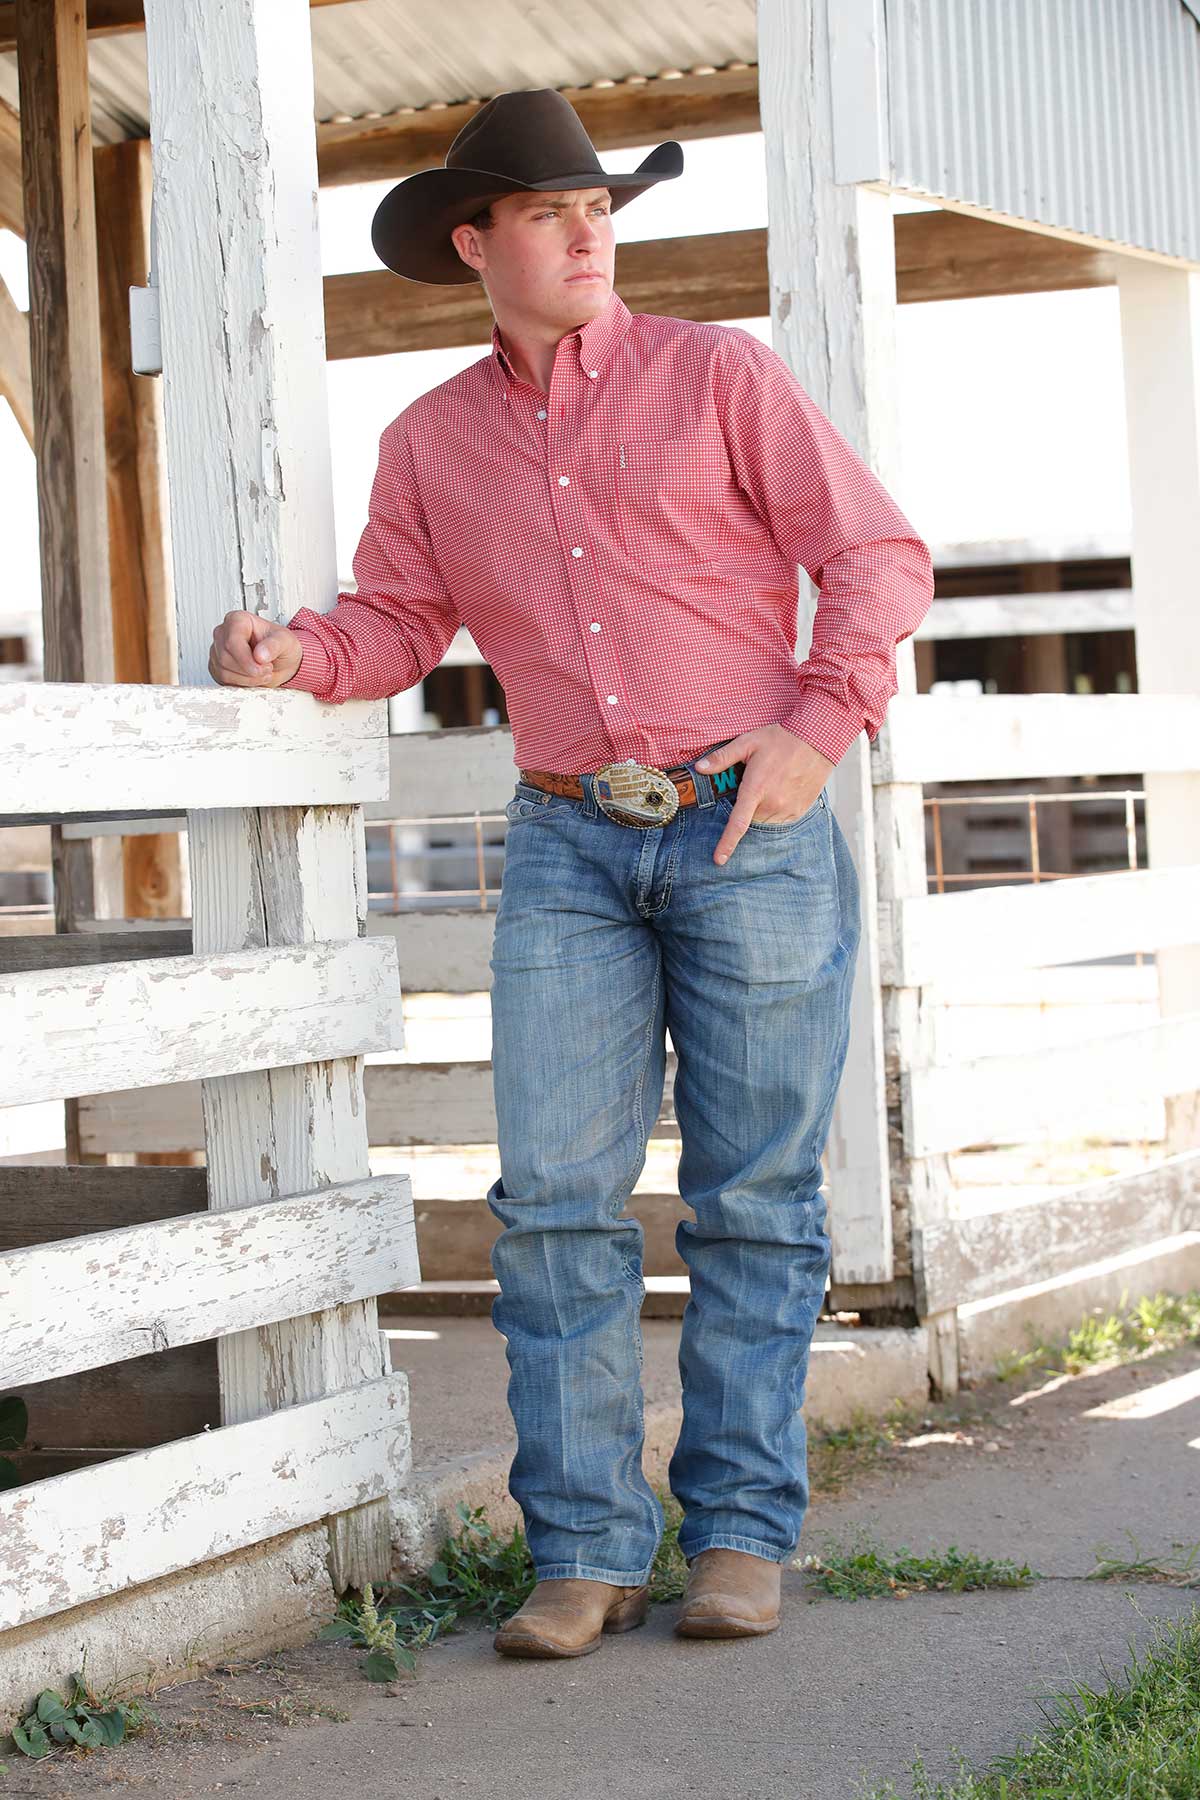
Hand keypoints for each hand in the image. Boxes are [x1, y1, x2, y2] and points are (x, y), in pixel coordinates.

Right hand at [209, 610, 302, 687]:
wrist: (281, 661)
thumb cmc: (281, 646)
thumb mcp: (286, 641)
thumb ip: (274, 645)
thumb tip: (260, 655)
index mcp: (238, 620)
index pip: (232, 641)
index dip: (246, 659)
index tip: (262, 667)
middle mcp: (224, 633)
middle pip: (225, 657)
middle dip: (249, 670)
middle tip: (267, 669)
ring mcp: (218, 651)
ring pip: (223, 671)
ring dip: (247, 678)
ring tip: (263, 672)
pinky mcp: (217, 667)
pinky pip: (223, 680)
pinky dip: (241, 683)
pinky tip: (253, 677)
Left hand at [696, 725, 834, 864]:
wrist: (817, 739)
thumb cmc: (781, 738)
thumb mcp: (748, 742)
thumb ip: (722, 758)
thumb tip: (699, 767)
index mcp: (756, 789)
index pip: (738, 824)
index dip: (727, 844)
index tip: (719, 860)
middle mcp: (773, 803)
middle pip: (750, 821)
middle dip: (746, 809)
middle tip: (752, 787)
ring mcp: (788, 809)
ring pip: (765, 822)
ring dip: (760, 811)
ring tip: (768, 786)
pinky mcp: (800, 810)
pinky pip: (781, 820)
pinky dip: (775, 811)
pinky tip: (779, 791)